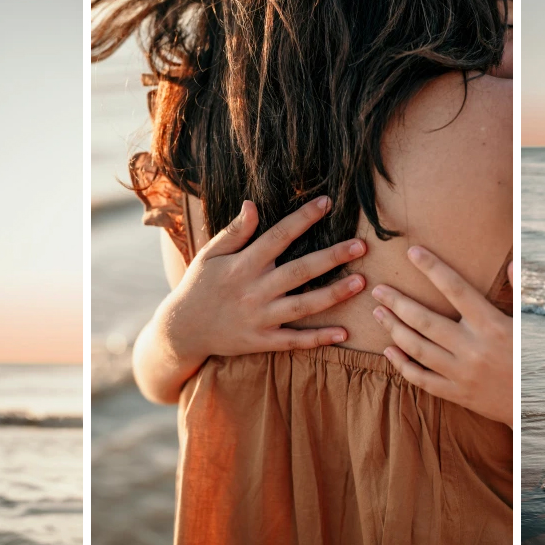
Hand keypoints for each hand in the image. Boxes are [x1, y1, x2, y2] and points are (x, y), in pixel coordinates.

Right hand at [166, 193, 367, 369]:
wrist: (183, 330)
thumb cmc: (200, 285)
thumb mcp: (211, 253)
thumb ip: (235, 231)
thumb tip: (253, 205)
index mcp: (244, 264)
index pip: (280, 235)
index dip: (304, 218)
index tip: (328, 202)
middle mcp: (255, 290)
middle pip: (301, 270)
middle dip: (332, 257)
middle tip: (361, 246)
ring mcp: (260, 318)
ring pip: (303, 306)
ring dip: (334, 295)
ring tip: (361, 283)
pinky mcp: (262, 342)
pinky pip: (295, 341)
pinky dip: (318, 339)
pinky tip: (342, 333)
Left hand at [355, 237, 514, 420]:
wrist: (529, 406)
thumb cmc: (527, 358)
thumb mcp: (525, 323)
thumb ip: (516, 291)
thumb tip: (509, 263)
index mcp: (491, 325)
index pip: (456, 288)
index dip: (433, 268)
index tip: (413, 252)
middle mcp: (472, 348)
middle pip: (426, 320)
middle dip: (398, 303)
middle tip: (378, 290)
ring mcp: (461, 373)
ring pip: (418, 348)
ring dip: (394, 329)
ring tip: (378, 313)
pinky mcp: (454, 393)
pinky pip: (421, 378)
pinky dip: (402, 364)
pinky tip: (389, 350)